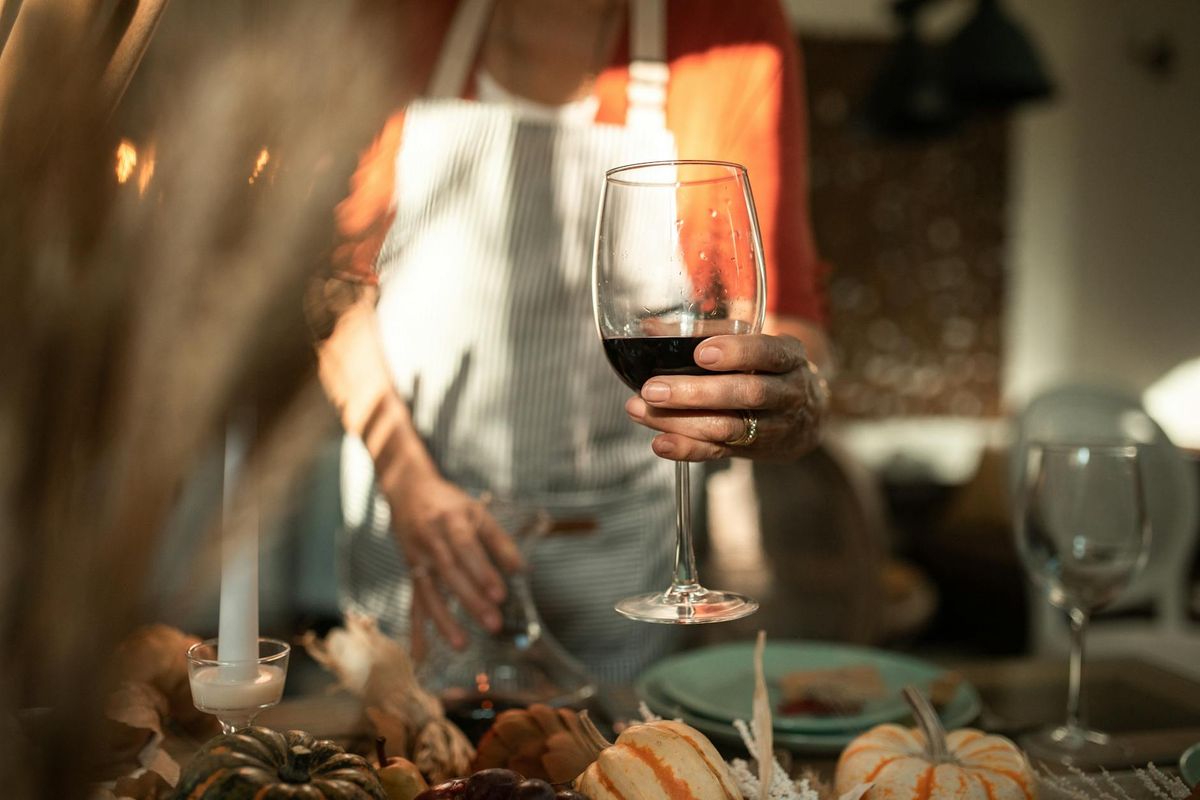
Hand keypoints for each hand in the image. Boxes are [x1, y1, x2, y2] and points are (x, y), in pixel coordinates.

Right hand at [379, 473, 524, 650]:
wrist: (407, 491)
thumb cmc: (448, 502)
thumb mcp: (476, 510)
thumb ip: (499, 540)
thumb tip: (521, 570)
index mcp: (451, 520)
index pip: (467, 548)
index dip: (482, 572)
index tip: (500, 595)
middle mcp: (431, 540)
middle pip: (451, 573)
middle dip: (471, 600)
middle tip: (493, 624)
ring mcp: (417, 557)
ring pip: (429, 592)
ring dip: (444, 620)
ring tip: (461, 644)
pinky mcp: (410, 572)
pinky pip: (414, 601)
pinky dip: (417, 628)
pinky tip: (421, 653)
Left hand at [623, 333, 827, 461]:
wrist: (805, 417)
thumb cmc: (767, 369)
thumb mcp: (753, 345)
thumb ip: (708, 334)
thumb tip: (651, 328)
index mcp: (788, 357)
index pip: (767, 353)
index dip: (736, 353)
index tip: (700, 353)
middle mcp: (787, 393)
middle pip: (747, 394)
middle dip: (697, 392)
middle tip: (653, 388)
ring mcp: (773, 426)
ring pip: (730, 427)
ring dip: (681, 421)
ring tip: (640, 410)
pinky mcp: (753, 450)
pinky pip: (720, 451)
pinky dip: (688, 448)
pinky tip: (661, 443)